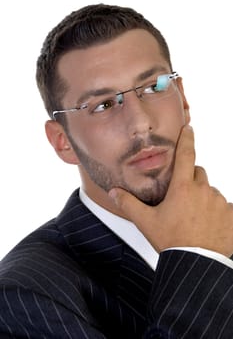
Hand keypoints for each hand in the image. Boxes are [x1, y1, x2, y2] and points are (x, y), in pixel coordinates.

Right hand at [109, 125, 232, 256]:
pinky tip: (209, 225)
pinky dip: (218, 212)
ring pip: (210, 191)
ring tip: (194, 217)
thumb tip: (114, 192)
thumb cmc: (172, 241)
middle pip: (198, 174)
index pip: (186, 155)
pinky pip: (225, 207)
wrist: (195, 263)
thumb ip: (129, 204)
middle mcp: (203, 190)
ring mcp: (220, 202)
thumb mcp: (146, 222)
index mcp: (182, 188)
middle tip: (182, 198)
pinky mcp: (232, 215)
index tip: (189, 128)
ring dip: (203, 198)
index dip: (187, 139)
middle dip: (190, 180)